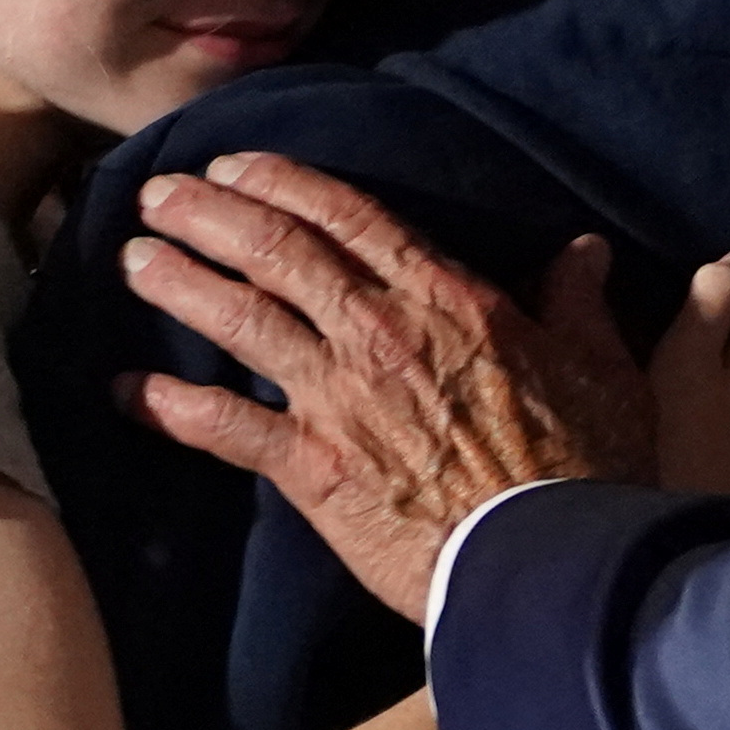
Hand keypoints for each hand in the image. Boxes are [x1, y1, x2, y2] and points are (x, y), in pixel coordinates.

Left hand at [121, 154, 651, 621]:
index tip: (234, 163)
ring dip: (179, 284)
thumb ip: (579, 304)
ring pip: (239, 320)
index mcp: (445, 298)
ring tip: (133, 259)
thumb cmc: (586, 468)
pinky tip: (128, 392)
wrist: (548, 565)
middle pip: (275, 251)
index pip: (347, 215)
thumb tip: (583, 253)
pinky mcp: (313, 468)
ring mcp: (337, 399)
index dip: (281, 182)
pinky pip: (226, 428)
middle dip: (209, 214)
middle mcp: (378, 332)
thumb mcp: (602, 370)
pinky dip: (171, 408)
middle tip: (157, 192)